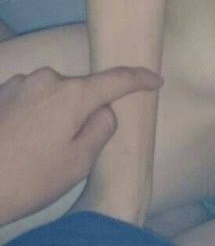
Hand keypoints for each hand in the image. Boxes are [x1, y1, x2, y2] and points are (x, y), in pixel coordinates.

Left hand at [0, 65, 162, 225]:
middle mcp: (48, 78)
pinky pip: (31, 98)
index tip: (157, 81)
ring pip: (54, 95)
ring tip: (36, 151)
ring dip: (55, 114)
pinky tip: (19, 142)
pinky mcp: (1, 91)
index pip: (117, 80)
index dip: (140, 79)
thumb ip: (101, 129)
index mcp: (73, 94)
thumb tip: (104, 109)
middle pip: (80, 91)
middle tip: (67, 151)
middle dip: (82, 113)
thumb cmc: (29, 179)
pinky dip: (33, 115)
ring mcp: (21, 82)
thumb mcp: (78, 163)